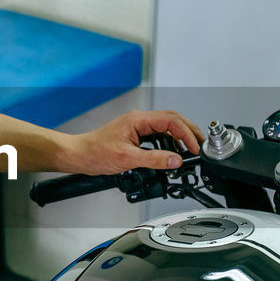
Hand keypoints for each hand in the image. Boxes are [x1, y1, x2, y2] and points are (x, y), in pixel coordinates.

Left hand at [61, 110, 203, 175]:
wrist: (79, 156)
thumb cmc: (96, 152)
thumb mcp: (128, 158)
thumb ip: (154, 159)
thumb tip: (175, 160)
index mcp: (139, 120)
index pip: (171, 121)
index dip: (187, 134)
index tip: (194, 148)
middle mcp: (139, 120)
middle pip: (172, 120)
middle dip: (189, 132)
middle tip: (200, 146)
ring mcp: (137, 127)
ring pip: (166, 128)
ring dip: (180, 137)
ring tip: (189, 150)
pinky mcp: (135, 136)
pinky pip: (158, 136)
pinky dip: (169, 143)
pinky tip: (172, 153)